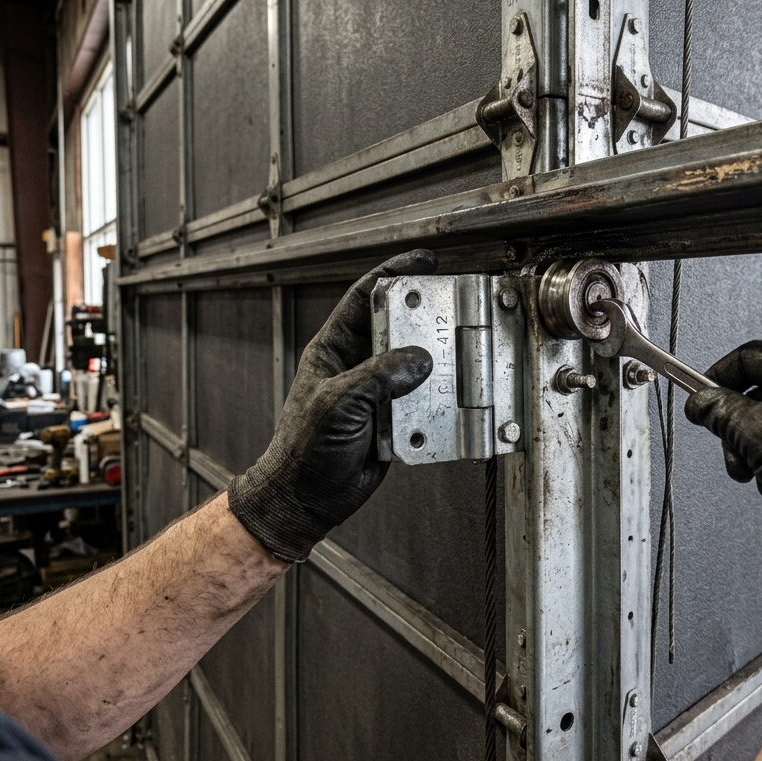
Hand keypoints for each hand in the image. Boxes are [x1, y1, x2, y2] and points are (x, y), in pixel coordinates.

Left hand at [228, 250, 435, 561]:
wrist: (307, 500)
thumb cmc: (302, 452)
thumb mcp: (338, 405)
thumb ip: (377, 377)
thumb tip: (418, 359)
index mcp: (334, 349)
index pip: (365, 297)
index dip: (395, 273)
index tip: (424, 260)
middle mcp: (357, 365)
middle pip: (398, 326)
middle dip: (424, 315)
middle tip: (451, 304)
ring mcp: (376, 391)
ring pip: (414, 363)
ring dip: (435, 360)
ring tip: (458, 351)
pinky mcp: (394, 419)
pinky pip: (421, 400)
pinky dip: (437, 399)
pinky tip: (448, 397)